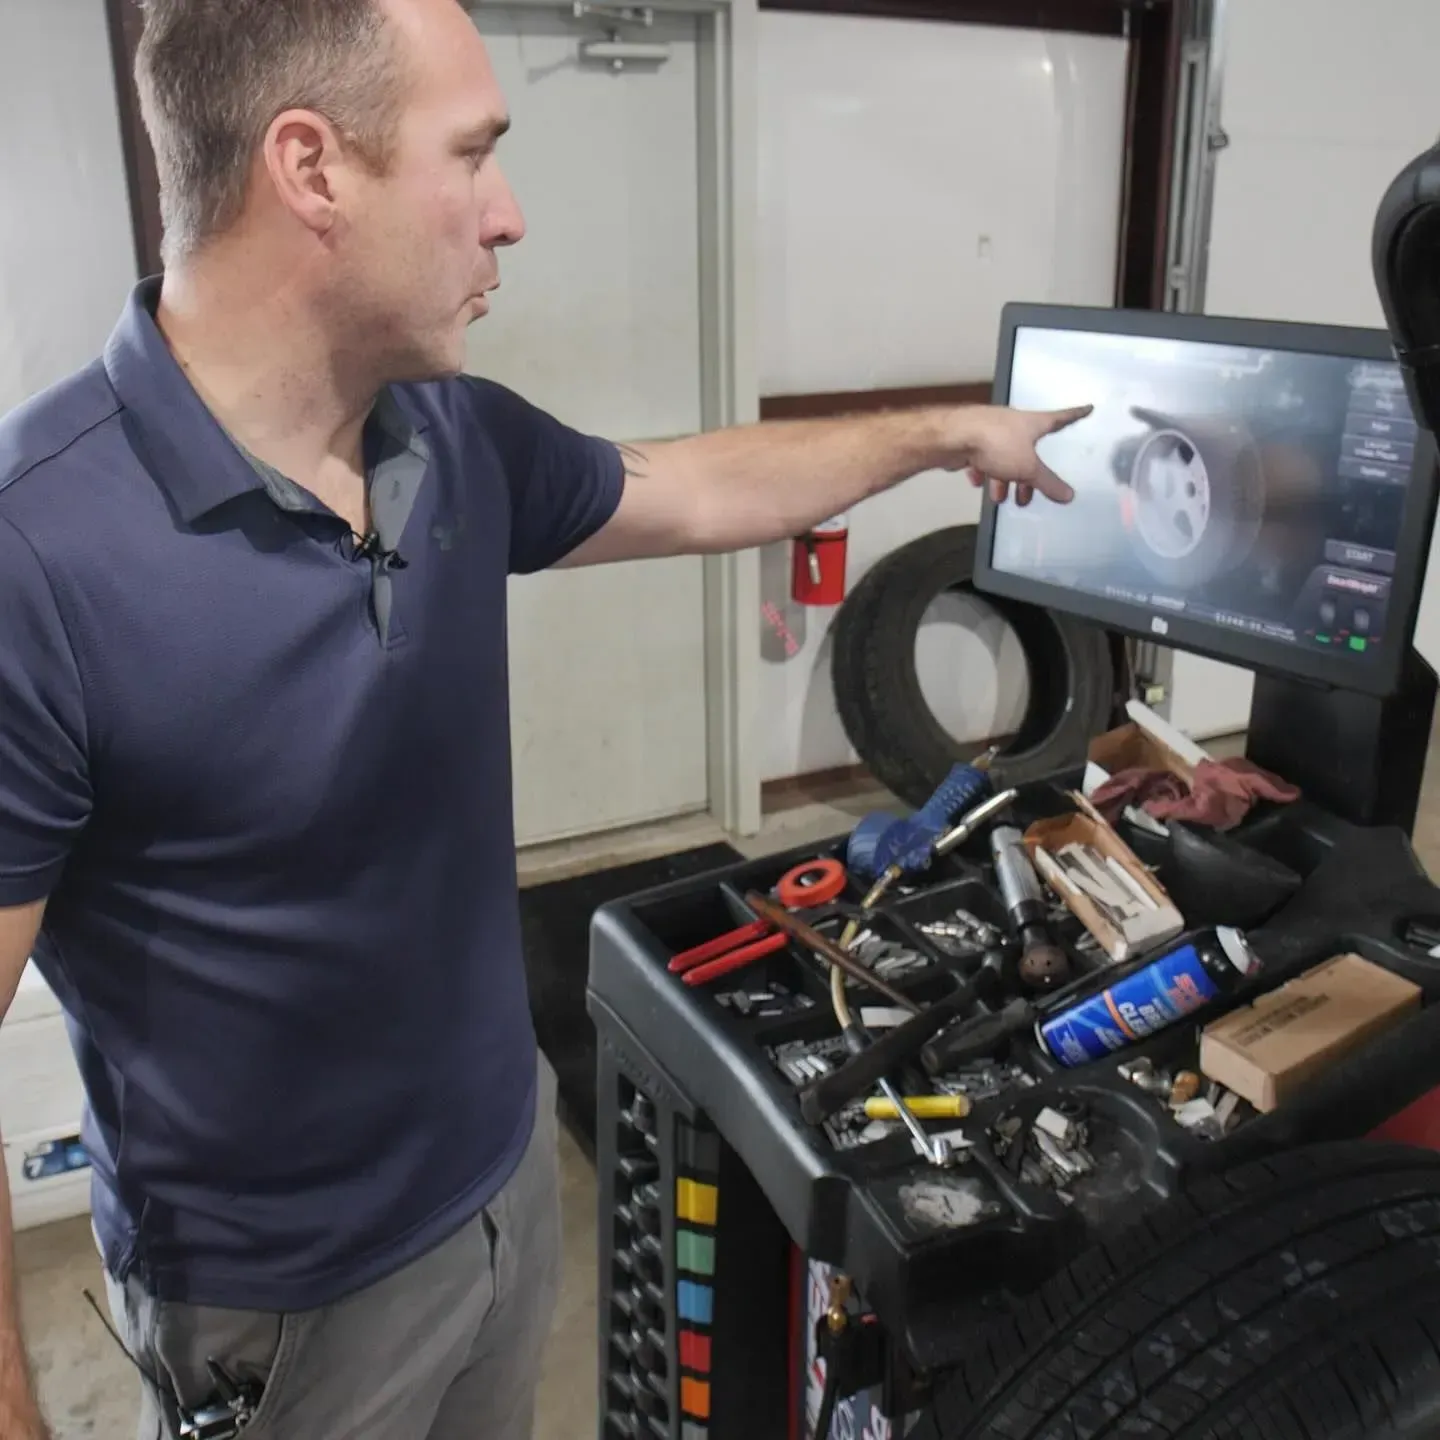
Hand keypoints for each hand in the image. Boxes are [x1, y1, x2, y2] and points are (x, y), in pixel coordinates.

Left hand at [959, 404, 1092, 506]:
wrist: (953, 437)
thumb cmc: (996, 445)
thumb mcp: (1027, 468)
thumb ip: (1047, 483)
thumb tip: (1069, 496)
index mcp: (1032, 423)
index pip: (1061, 418)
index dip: (1075, 415)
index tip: (1087, 408)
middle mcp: (1012, 424)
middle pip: (1028, 449)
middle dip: (1028, 474)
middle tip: (1027, 496)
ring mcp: (990, 430)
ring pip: (1003, 457)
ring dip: (1003, 479)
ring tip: (1000, 499)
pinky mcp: (971, 440)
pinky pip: (981, 458)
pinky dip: (982, 471)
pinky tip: (977, 483)